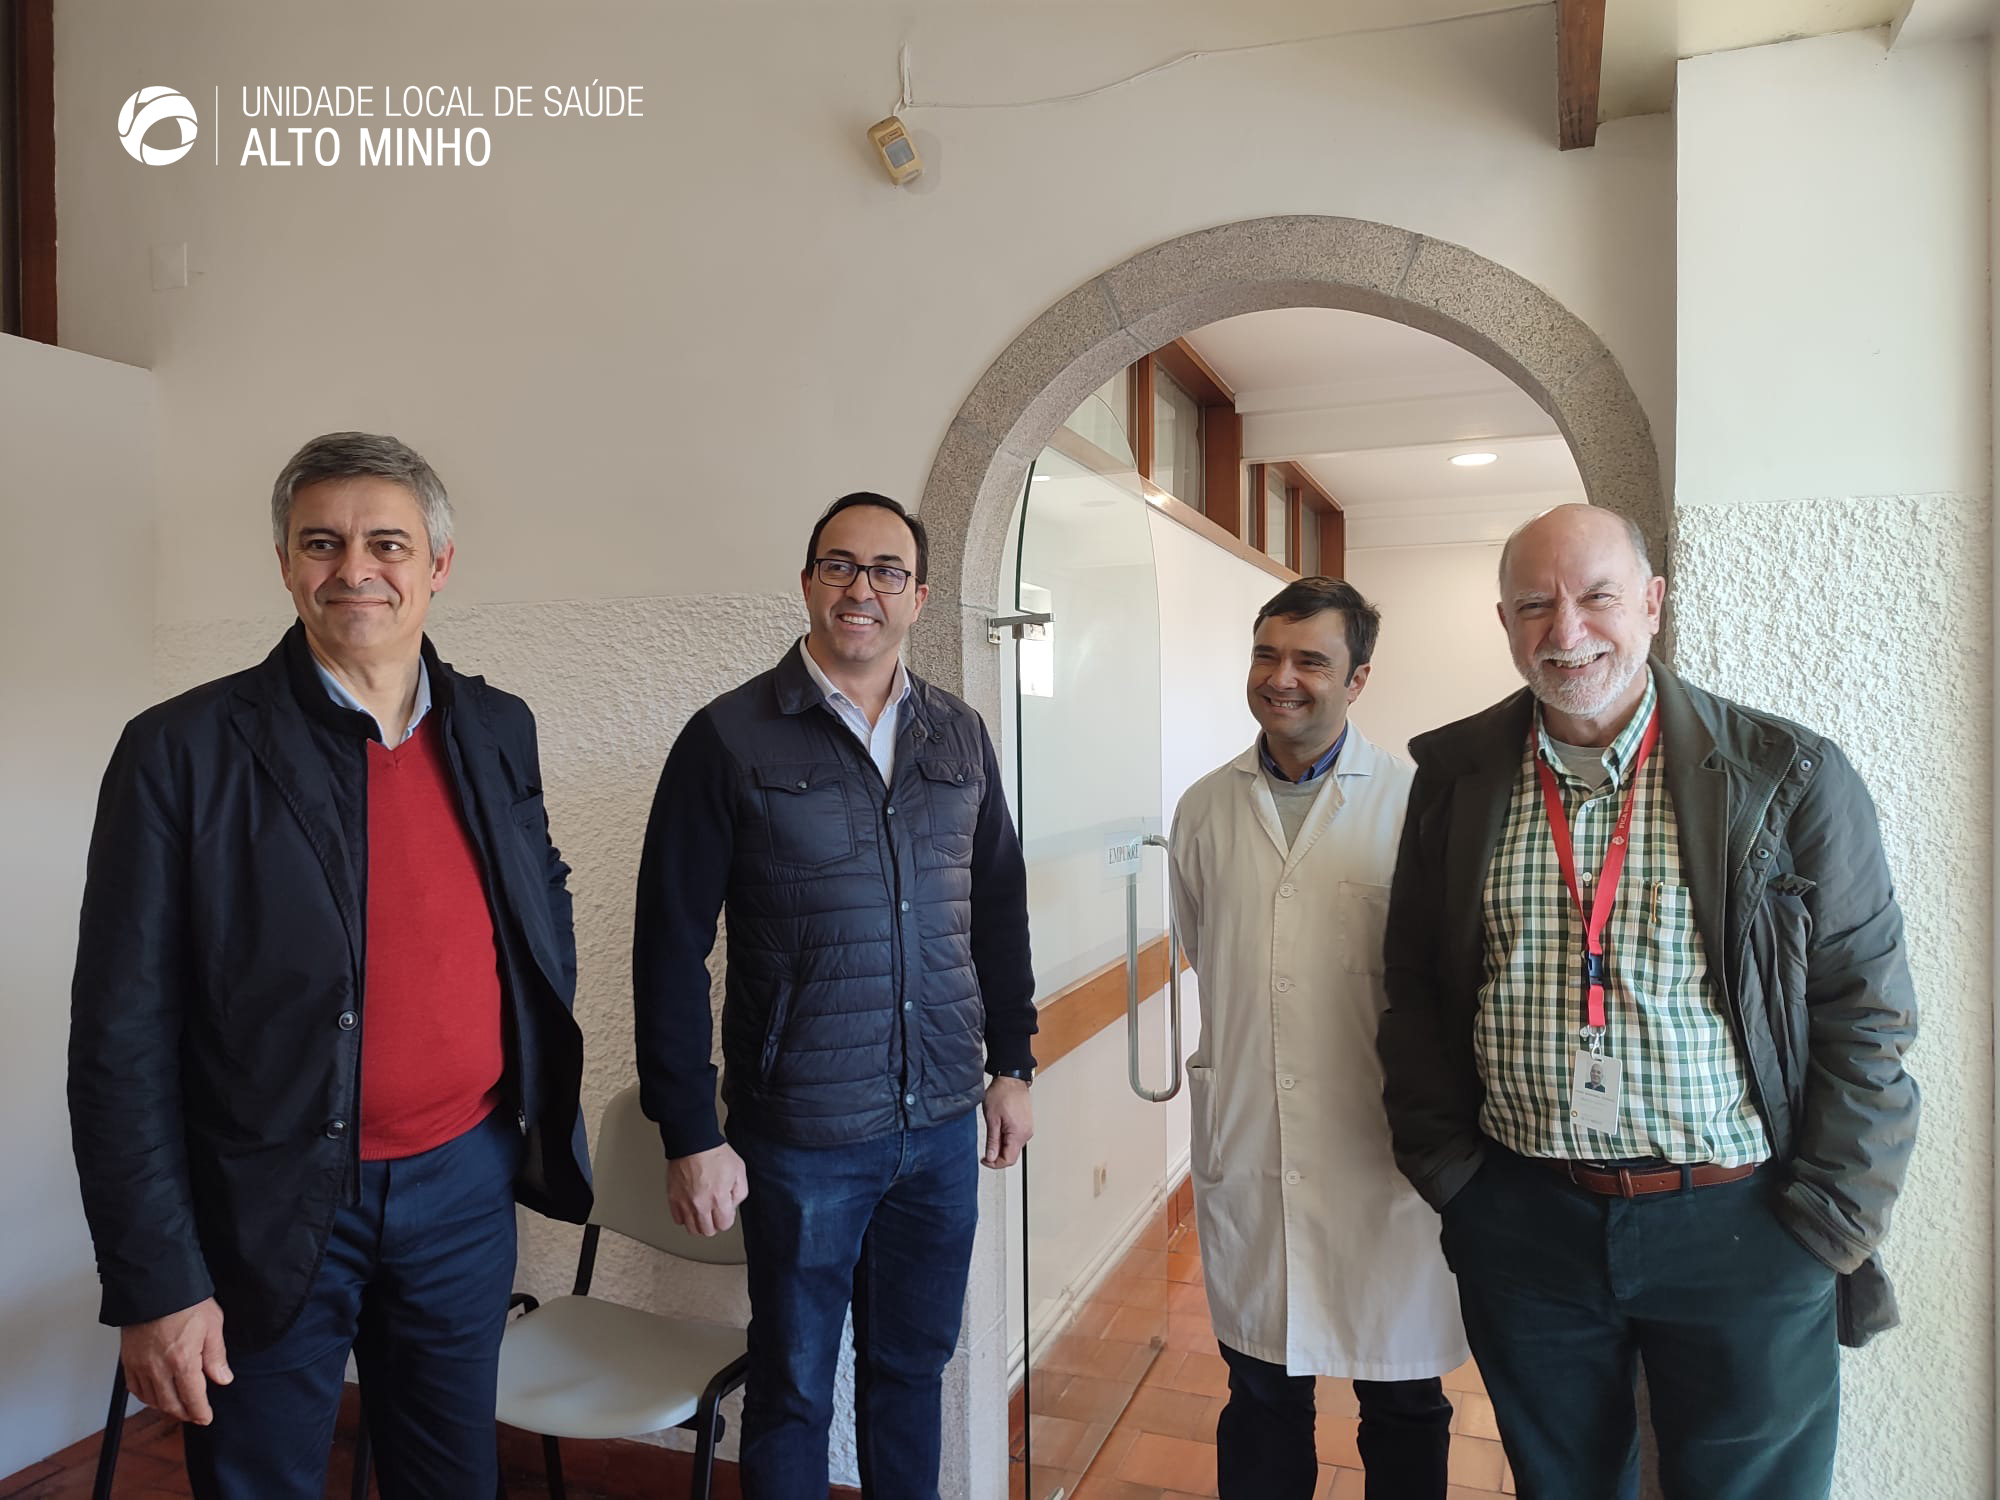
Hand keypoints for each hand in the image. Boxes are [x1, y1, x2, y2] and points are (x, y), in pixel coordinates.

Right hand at [120, 1297, 230, 1424]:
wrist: (154, 1286)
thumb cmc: (185, 1301)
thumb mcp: (212, 1325)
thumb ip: (216, 1356)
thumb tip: (223, 1379)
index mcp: (182, 1361)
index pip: (192, 1398)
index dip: (200, 1412)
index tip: (206, 1418)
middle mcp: (158, 1368)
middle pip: (171, 1404)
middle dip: (185, 1413)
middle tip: (195, 1414)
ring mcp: (140, 1366)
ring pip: (152, 1400)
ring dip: (166, 1408)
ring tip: (179, 1407)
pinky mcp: (128, 1361)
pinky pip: (135, 1388)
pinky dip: (147, 1397)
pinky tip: (156, 1395)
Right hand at [667, 1143, 748, 1235]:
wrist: (692, 1142)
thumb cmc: (714, 1152)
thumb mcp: (739, 1171)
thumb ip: (739, 1193)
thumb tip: (732, 1206)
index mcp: (718, 1198)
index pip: (724, 1225)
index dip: (726, 1218)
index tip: (725, 1211)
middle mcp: (700, 1204)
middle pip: (707, 1231)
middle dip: (713, 1223)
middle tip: (714, 1213)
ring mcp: (685, 1203)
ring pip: (692, 1229)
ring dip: (699, 1223)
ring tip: (702, 1213)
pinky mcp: (673, 1198)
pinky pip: (678, 1219)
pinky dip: (685, 1217)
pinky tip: (690, 1208)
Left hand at [981, 1076, 1033, 1167]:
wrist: (1012, 1079)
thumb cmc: (1002, 1093)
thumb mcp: (992, 1119)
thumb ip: (992, 1141)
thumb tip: (991, 1157)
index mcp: (1018, 1134)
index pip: (1008, 1160)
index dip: (994, 1163)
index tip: (984, 1159)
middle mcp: (1026, 1133)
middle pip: (1012, 1155)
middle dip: (997, 1155)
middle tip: (986, 1149)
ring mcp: (1027, 1128)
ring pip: (1014, 1147)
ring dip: (1002, 1146)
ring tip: (992, 1132)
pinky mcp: (1026, 1124)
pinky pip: (1016, 1138)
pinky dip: (1006, 1138)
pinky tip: (999, 1128)